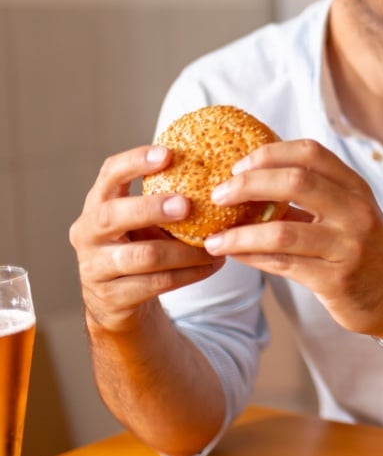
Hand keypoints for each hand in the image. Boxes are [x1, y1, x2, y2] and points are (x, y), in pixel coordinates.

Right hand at [70, 146, 224, 332]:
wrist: (116, 301)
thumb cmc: (138, 246)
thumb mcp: (144, 220)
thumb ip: (165, 199)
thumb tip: (222, 175)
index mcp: (97, 205)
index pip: (109, 174)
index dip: (134, 161)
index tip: (167, 154)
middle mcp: (87, 234)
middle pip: (113, 215)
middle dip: (151, 208)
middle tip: (187, 204)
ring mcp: (95, 268)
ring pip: (144, 256)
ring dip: (186, 251)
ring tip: (216, 244)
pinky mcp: (113, 297)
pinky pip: (158, 283)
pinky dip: (191, 273)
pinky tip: (213, 265)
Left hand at [201, 139, 382, 340]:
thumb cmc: (363, 252)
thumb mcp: (347, 215)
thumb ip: (310, 198)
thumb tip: (250, 183)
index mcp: (356, 188)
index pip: (311, 154)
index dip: (270, 154)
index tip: (238, 165)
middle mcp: (356, 212)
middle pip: (296, 181)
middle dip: (248, 185)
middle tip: (218, 195)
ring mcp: (349, 246)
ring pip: (282, 231)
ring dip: (239, 234)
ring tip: (213, 239)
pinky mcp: (337, 279)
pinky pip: (283, 264)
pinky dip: (252, 258)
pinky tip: (234, 255)